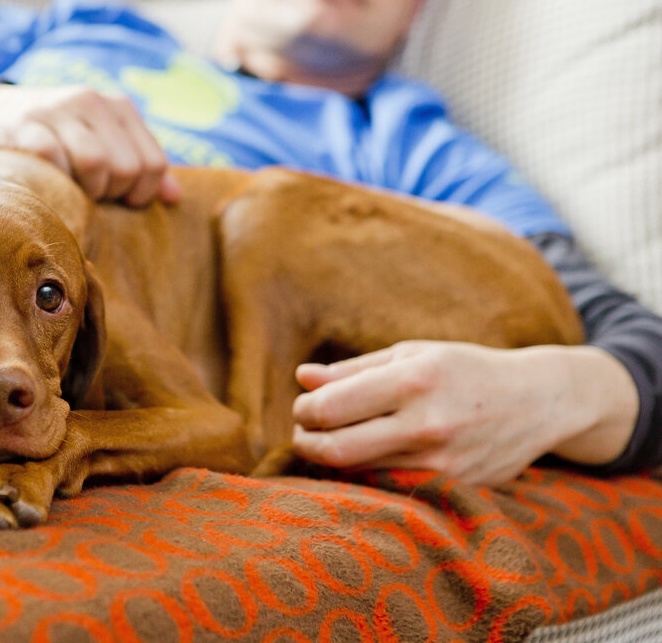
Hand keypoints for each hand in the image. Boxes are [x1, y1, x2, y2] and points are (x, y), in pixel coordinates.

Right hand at [0, 83, 179, 205]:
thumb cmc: (56, 137)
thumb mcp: (102, 142)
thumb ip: (139, 166)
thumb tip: (175, 199)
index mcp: (119, 108)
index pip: (154, 163)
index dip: (141, 193)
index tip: (119, 199)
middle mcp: (91, 101)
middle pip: (126, 167)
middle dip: (111, 193)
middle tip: (89, 193)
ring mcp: (57, 110)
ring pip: (95, 162)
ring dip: (84, 189)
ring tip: (70, 188)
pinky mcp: (24, 123)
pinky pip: (53, 159)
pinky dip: (54, 180)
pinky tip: (46, 180)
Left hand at [292, 341, 638, 484]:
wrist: (539, 401)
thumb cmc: (464, 369)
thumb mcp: (412, 354)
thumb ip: (353, 370)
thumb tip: (301, 378)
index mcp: (413, 379)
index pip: (330, 408)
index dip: (304, 411)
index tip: (303, 407)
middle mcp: (427, 423)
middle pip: (337, 450)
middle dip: (307, 442)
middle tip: (303, 432)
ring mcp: (441, 462)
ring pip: (361, 473)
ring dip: (334, 460)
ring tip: (333, 440)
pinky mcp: (453, 487)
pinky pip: (390, 486)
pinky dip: (368, 475)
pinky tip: (367, 457)